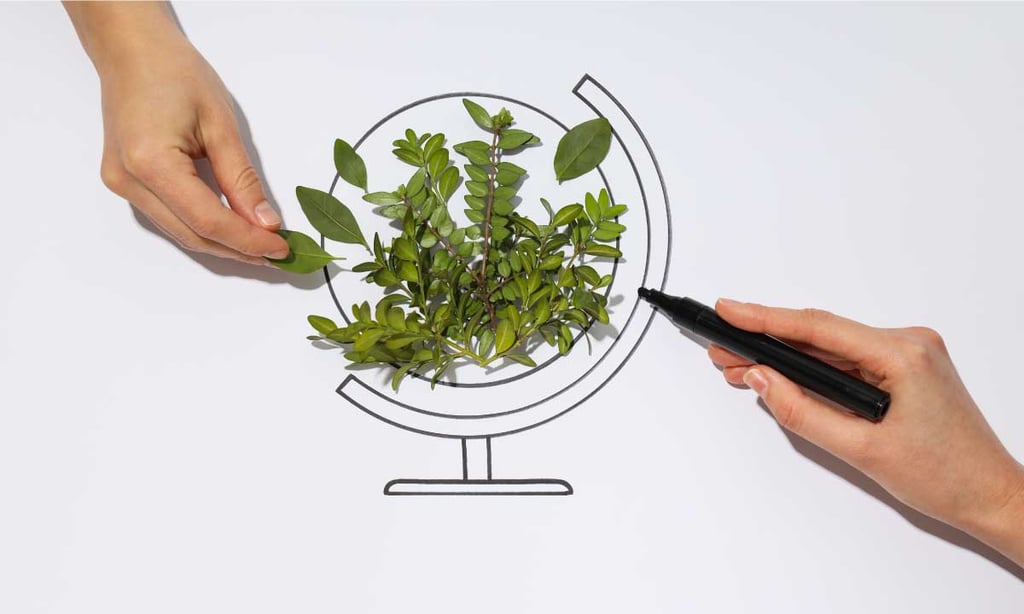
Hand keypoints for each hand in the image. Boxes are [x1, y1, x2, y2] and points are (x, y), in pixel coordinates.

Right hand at [65, 2, 288, 264]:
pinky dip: (203, 229)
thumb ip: (242, 179)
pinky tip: (233, 231)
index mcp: (150, 164)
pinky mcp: (125, 183)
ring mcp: (122, 185)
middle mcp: (128, 182)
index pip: (208, 221)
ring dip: (223, 245)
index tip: (282, 249)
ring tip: (262, 248)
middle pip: (192, 235)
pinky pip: (170, 219)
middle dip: (239, 251)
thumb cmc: (175, 74)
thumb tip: (266, 223)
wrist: (132, 50)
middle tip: (279, 256)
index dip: (248, 241)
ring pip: (180, 233)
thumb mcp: (220, 124)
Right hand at [708, 298, 1023, 565]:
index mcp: (903, 354)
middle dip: (766, 342)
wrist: (990, 494)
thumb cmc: (945, 476)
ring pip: (830, 349)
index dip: (765, 318)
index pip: (818, 328)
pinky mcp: (903, 367)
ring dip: (787, 358)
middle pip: (820, 336)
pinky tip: (782, 375)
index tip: (729, 311)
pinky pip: (847, 360)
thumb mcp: (862, 451)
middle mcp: (908, 343)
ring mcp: (907, 353)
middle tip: (722, 350)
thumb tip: (764, 380)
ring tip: (741, 366)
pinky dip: (813, 369)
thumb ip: (803, 412)